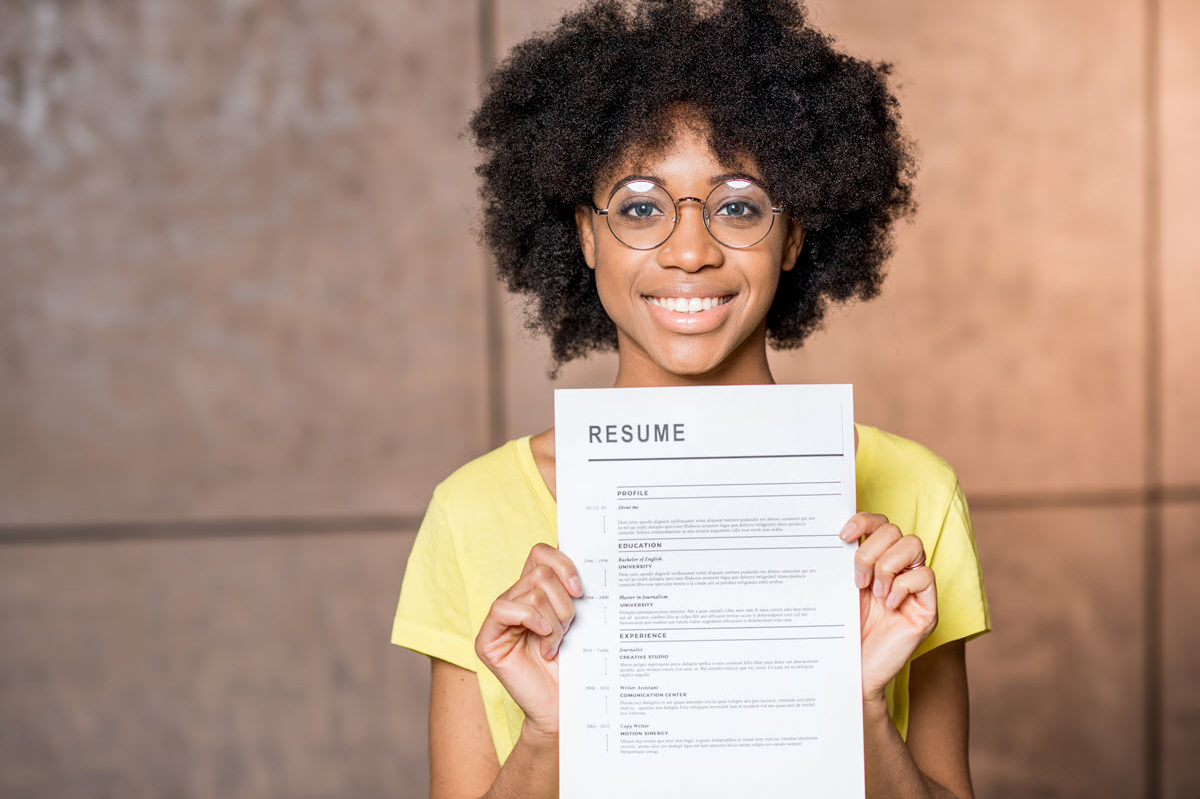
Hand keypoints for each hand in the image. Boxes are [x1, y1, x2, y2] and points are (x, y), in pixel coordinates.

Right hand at [474, 543, 583, 737]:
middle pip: (540, 572)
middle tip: (569, 629)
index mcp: (535, 592)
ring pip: (530, 591)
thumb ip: (572, 590)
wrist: (565, 707)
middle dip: (564, 601)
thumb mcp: (579, 620)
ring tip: (556, 644)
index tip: (581, 591)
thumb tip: (585, 558)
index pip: (541, 553)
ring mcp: (499, 620)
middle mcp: (515, 600)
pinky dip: (532, 621)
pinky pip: (505, 609)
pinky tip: (545, 644)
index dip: (563, 563)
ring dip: (554, 619)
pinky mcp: (487, 639)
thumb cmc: (574, 665)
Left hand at [839, 512, 936, 702]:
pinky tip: (889, 606)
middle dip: (871, 550)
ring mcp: (914, 588)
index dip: (864, 521)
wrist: (851, 672)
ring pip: (914, 545)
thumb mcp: (838, 590)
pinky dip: (902, 586)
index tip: (843, 536)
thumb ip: (842, 562)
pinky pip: (925, 576)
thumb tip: (834, 532)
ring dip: (887, 565)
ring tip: (874, 592)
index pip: (879, 523)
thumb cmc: (842, 632)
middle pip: (895, 530)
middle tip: (857, 580)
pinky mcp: (927, 608)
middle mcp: (897, 570)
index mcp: (875, 561)